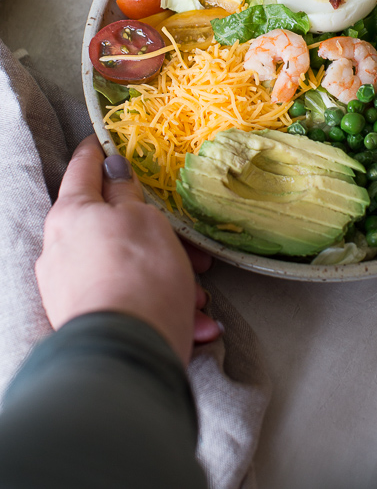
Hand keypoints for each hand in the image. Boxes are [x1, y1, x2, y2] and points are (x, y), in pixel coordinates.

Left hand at [36, 135, 220, 363]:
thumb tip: (114, 170)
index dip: (96, 150)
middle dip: (157, 235)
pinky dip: (161, 305)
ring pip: (128, 267)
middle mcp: (62, 248)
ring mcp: (70, 288)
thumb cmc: (139, 273)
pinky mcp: (87, 320)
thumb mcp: (144, 219)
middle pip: (112, 226)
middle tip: (191, 248)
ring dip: (168, 277)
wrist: (127, 352)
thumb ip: (127, 194)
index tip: (104, 139)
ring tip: (200, 298)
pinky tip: (194, 323)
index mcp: (71, 214)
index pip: (82, 169)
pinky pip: (130, 300)